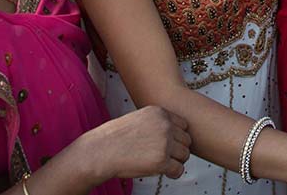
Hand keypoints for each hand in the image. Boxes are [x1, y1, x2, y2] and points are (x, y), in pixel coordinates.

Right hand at [75, 106, 190, 181]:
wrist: (101, 151)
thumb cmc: (116, 138)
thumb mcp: (140, 119)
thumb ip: (158, 123)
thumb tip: (176, 133)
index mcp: (160, 113)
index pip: (184, 125)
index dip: (177, 137)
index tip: (166, 144)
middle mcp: (165, 125)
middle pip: (186, 140)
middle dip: (177, 150)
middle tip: (164, 156)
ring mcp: (165, 143)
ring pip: (185, 155)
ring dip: (176, 161)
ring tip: (161, 164)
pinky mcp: (161, 161)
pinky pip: (179, 170)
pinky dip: (173, 173)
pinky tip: (163, 172)